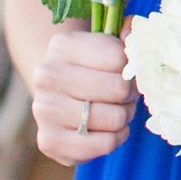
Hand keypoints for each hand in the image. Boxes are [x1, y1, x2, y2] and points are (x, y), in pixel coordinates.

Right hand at [31, 21, 137, 165]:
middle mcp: (46, 76)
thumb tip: (137, 34)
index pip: (120, 58)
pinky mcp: (48, 141)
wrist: (58, 93)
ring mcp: (43, 110)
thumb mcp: (110, 42)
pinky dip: (115, 139)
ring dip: (124, 117)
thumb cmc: (93, 66)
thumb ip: (129, 35)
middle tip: (125, 95)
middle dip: (130, 95)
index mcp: (63, 46)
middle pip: (118, 89)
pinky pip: (103, 145)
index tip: (127, 71)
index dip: (134, 68)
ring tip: (116, 110)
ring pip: (113, 119)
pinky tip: (108, 130)